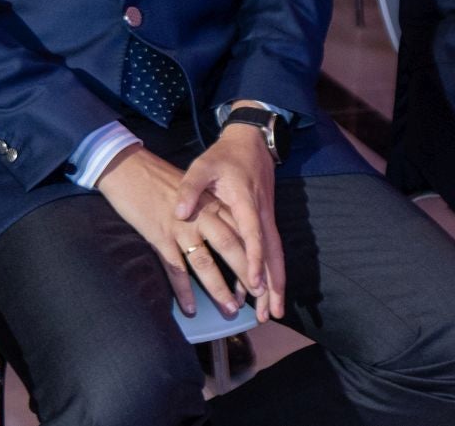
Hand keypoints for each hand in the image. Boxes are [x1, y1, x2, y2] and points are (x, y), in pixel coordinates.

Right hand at [96, 147, 248, 318]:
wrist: (130, 169)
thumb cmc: (161, 181)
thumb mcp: (193, 190)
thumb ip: (211, 210)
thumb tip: (228, 236)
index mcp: (211, 203)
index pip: (241, 230)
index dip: (255, 254)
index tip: (266, 274)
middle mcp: (200, 215)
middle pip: (230, 247)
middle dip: (245, 274)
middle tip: (258, 297)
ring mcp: (180, 227)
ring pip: (205, 263)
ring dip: (218, 288)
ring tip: (230, 309)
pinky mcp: (160, 236)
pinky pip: (175, 268)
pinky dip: (183, 291)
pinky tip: (189, 308)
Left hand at [174, 121, 285, 320]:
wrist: (250, 141)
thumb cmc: (224, 156)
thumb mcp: (203, 166)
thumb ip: (190, 188)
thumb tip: (179, 211)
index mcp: (245, 202)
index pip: (253, 234)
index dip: (254, 259)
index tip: (253, 283)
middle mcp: (262, 214)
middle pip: (272, 254)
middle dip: (273, 285)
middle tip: (271, 313)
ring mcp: (267, 218)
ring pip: (276, 255)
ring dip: (276, 284)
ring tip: (273, 311)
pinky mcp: (266, 220)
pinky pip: (271, 250)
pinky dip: (270, 272)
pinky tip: (262, 290)